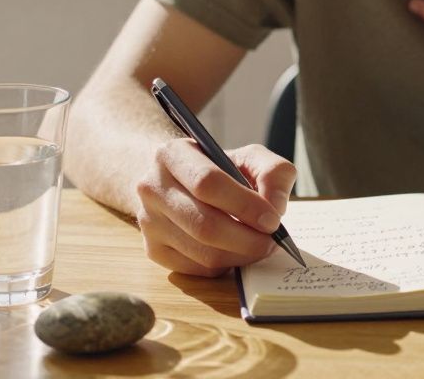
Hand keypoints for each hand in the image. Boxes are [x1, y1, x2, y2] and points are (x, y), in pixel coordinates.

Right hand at [135, 141, 295, 276]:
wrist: (181, 182)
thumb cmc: (220, 169)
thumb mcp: (249, 157)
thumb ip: (272, 172)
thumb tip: (274, 207)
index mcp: (172, 155)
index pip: (206, 183)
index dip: (244, 205)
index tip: (272, 219)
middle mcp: (152, 187)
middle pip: (204, 224)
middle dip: (247, 239)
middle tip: (272, 241)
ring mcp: (148, 221)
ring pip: (202, 252)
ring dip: (240, 255)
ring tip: (260, 246)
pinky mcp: (153, 250)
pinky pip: (197, 269)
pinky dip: (225, 265)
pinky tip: (236, 251)